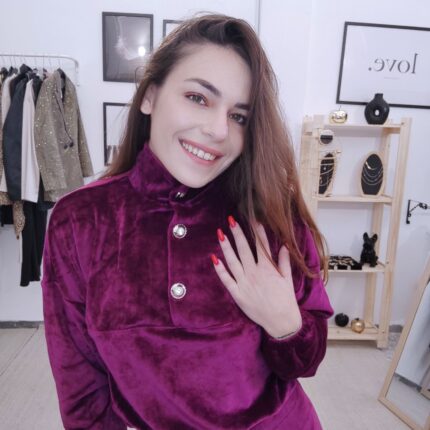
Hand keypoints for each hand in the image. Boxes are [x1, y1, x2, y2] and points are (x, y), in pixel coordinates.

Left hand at [211, 216, 301, 337]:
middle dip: (238, 233)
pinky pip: (226, 280)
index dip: (257, 231)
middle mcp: (254, 273)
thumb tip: (284, 246)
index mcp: (268, 269)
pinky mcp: (237, 294)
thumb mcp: (288, 280)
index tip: (253, 219)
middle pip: (244, 249)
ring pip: (233, 261)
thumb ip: (284, 262)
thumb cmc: (286, 301)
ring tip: (220, 233)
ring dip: (226, 247)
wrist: (281, 322)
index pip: (261, 245)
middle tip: (231, 220)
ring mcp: (244, 283)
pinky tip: (214, 258)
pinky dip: (220, 269)